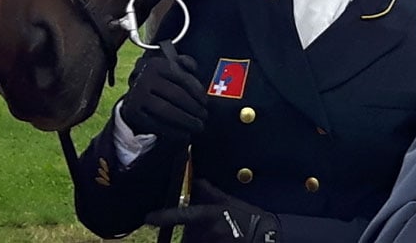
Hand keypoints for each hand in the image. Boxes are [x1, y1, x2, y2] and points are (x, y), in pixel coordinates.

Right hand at [120, 53, 207, 141]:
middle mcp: (145, 77)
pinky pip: (157, 125)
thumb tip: (193, 68)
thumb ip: (185, 64)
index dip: (197, 91)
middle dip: (194, 108)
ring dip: (186, 121)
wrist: (135, 98)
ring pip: (167, 111)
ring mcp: (137, 95)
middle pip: (176, 95)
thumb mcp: (171, 69)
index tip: (206, 102)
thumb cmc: (161, 83)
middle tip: (204, 116)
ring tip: (198, 126)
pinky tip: (185, 135)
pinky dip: (173, 132)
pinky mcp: (133, 113)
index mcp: (156, 64)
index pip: (182, 77)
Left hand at [146, 179, 278, 241]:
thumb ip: (209, 191)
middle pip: (187, 238)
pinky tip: (213, 240)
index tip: (148, 218)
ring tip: (213, 236)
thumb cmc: (247, 216)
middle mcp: (208, 231)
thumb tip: (195, 180)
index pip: (181, 215)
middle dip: (189, 237)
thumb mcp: (228, 200)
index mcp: (209, 214)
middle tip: (204, 232)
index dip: (163, 217)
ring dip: (195, 242)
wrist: (267, 236)